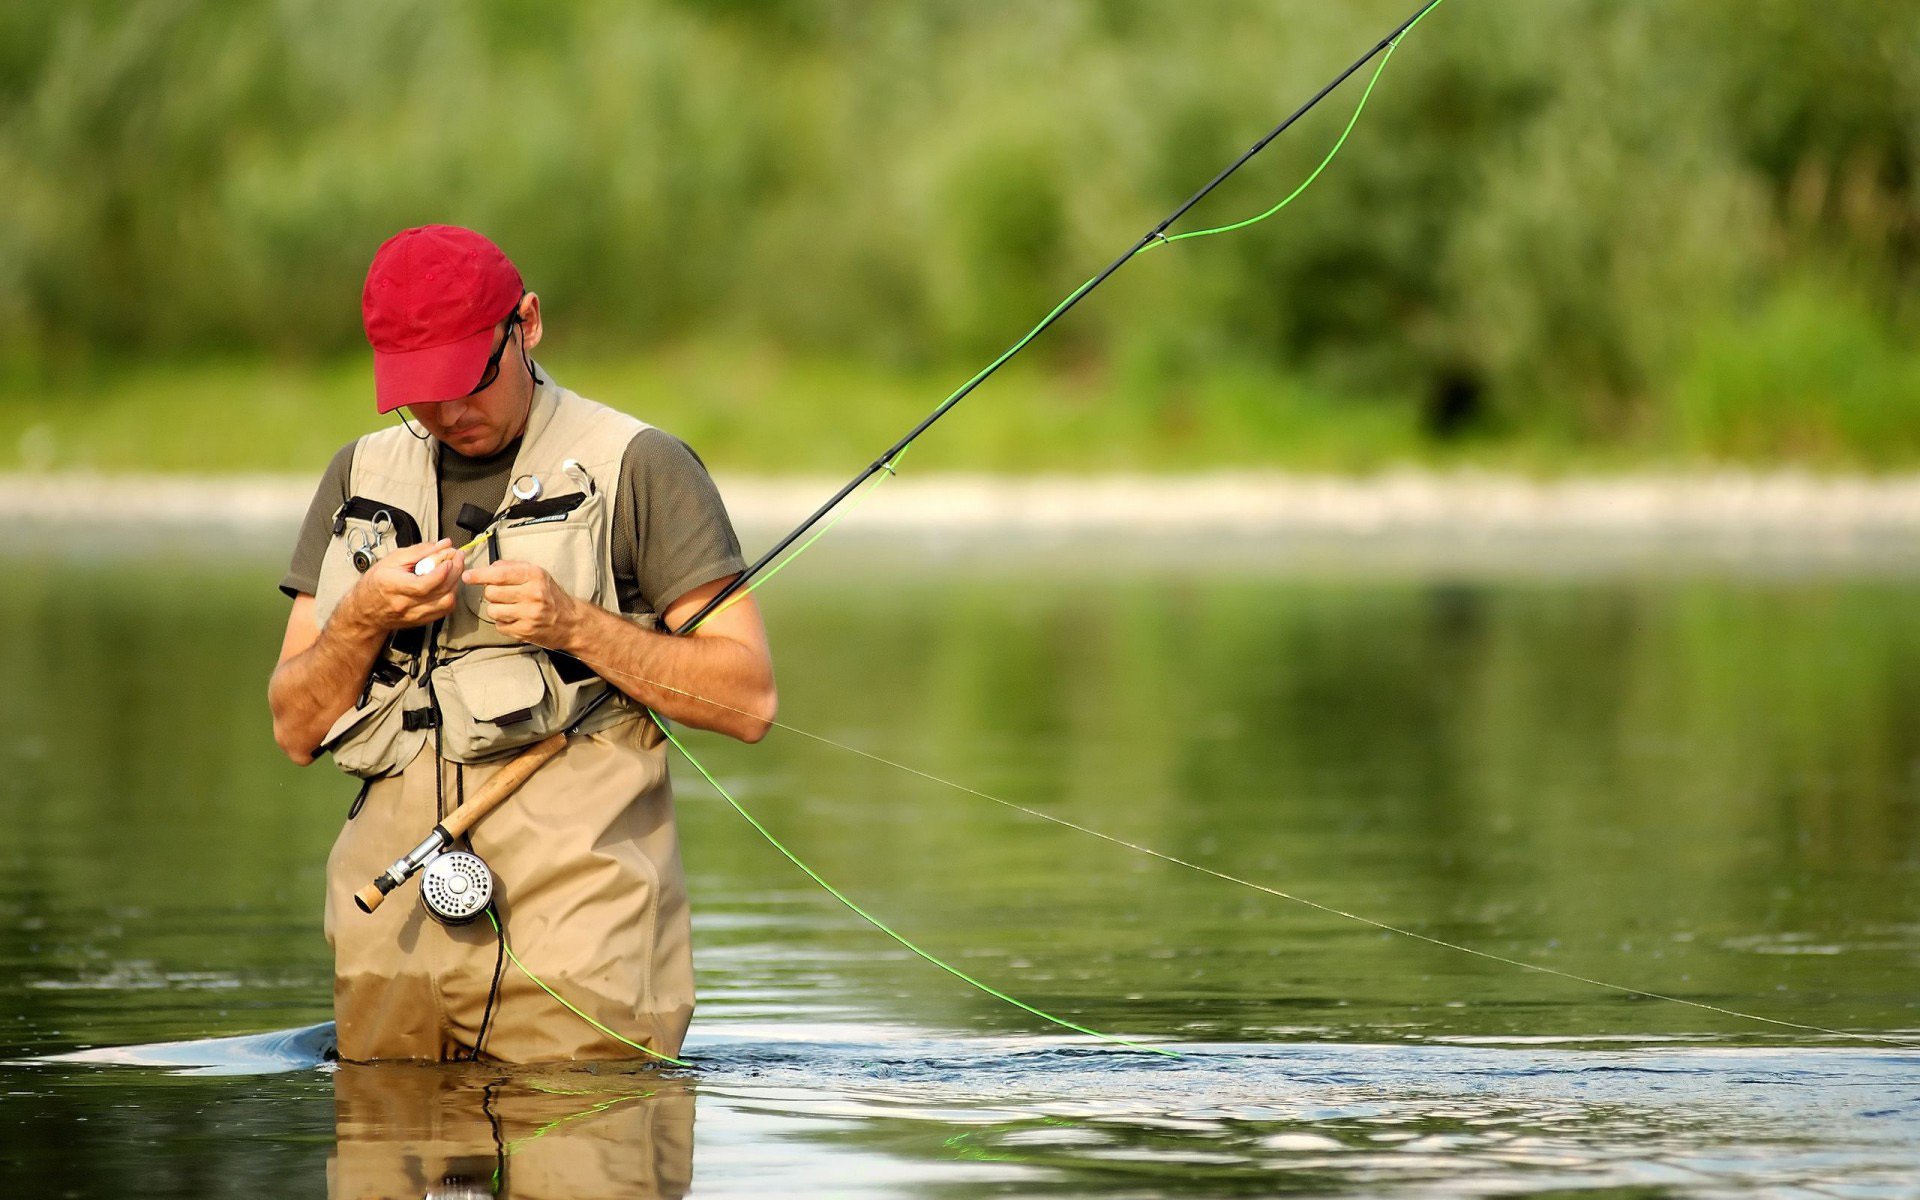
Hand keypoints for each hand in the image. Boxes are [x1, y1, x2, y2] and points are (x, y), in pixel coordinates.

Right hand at [342, 538, 459, 633]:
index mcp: (393, 586)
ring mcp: (415, 615)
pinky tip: (448, 584)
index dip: (442, 571)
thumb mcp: (391, 559)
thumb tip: (442, 545)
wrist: (365, 610)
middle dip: (455, 571)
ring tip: (454, 569)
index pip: (423, 584)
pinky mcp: (422, 621)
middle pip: (440, 592)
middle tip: (457, 557)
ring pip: (446, 602)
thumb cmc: (376, 583)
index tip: (449, 557)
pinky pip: (445, 610)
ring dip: (455, 583)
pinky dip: (451, 595)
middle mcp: (405, 604)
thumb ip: (419, 551)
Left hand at [463, 559, 583, 648]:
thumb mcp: (538, 574)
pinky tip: (515, 618)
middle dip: (491, 593)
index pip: (500, 574)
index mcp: (534, 576)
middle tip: (502, 594)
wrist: (571, 621)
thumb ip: (513, 567)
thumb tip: (491, 567)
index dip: (480, 575)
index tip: (467, 576)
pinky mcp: (525, 631)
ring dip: (496, 609)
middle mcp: (532, 595)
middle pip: (491, 593)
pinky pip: (499, 626)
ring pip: (493, 610)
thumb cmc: (551, 596)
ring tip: (509, 607)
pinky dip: (503, 622)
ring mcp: (528, 615)